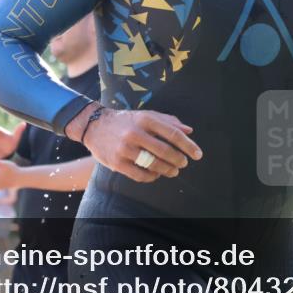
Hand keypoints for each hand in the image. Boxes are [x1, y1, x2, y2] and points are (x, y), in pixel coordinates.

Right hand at [72, 107, 201, 182]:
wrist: (94, 126)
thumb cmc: (126, 121)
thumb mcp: (146, 115)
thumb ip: (168, 121)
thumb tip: (189, 130)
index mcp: (145, 119)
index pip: (173, 133)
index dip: (188, 145)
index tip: (198, 154)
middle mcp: (135, 133)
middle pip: (165, 151)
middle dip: (179, 160)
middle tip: (184, 163)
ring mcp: (125, 149)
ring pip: (153, 164)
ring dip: (168, 170)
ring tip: (174, 171)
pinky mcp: (116, 162)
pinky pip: (140, 175)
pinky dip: (152, 177)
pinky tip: (156, 174)